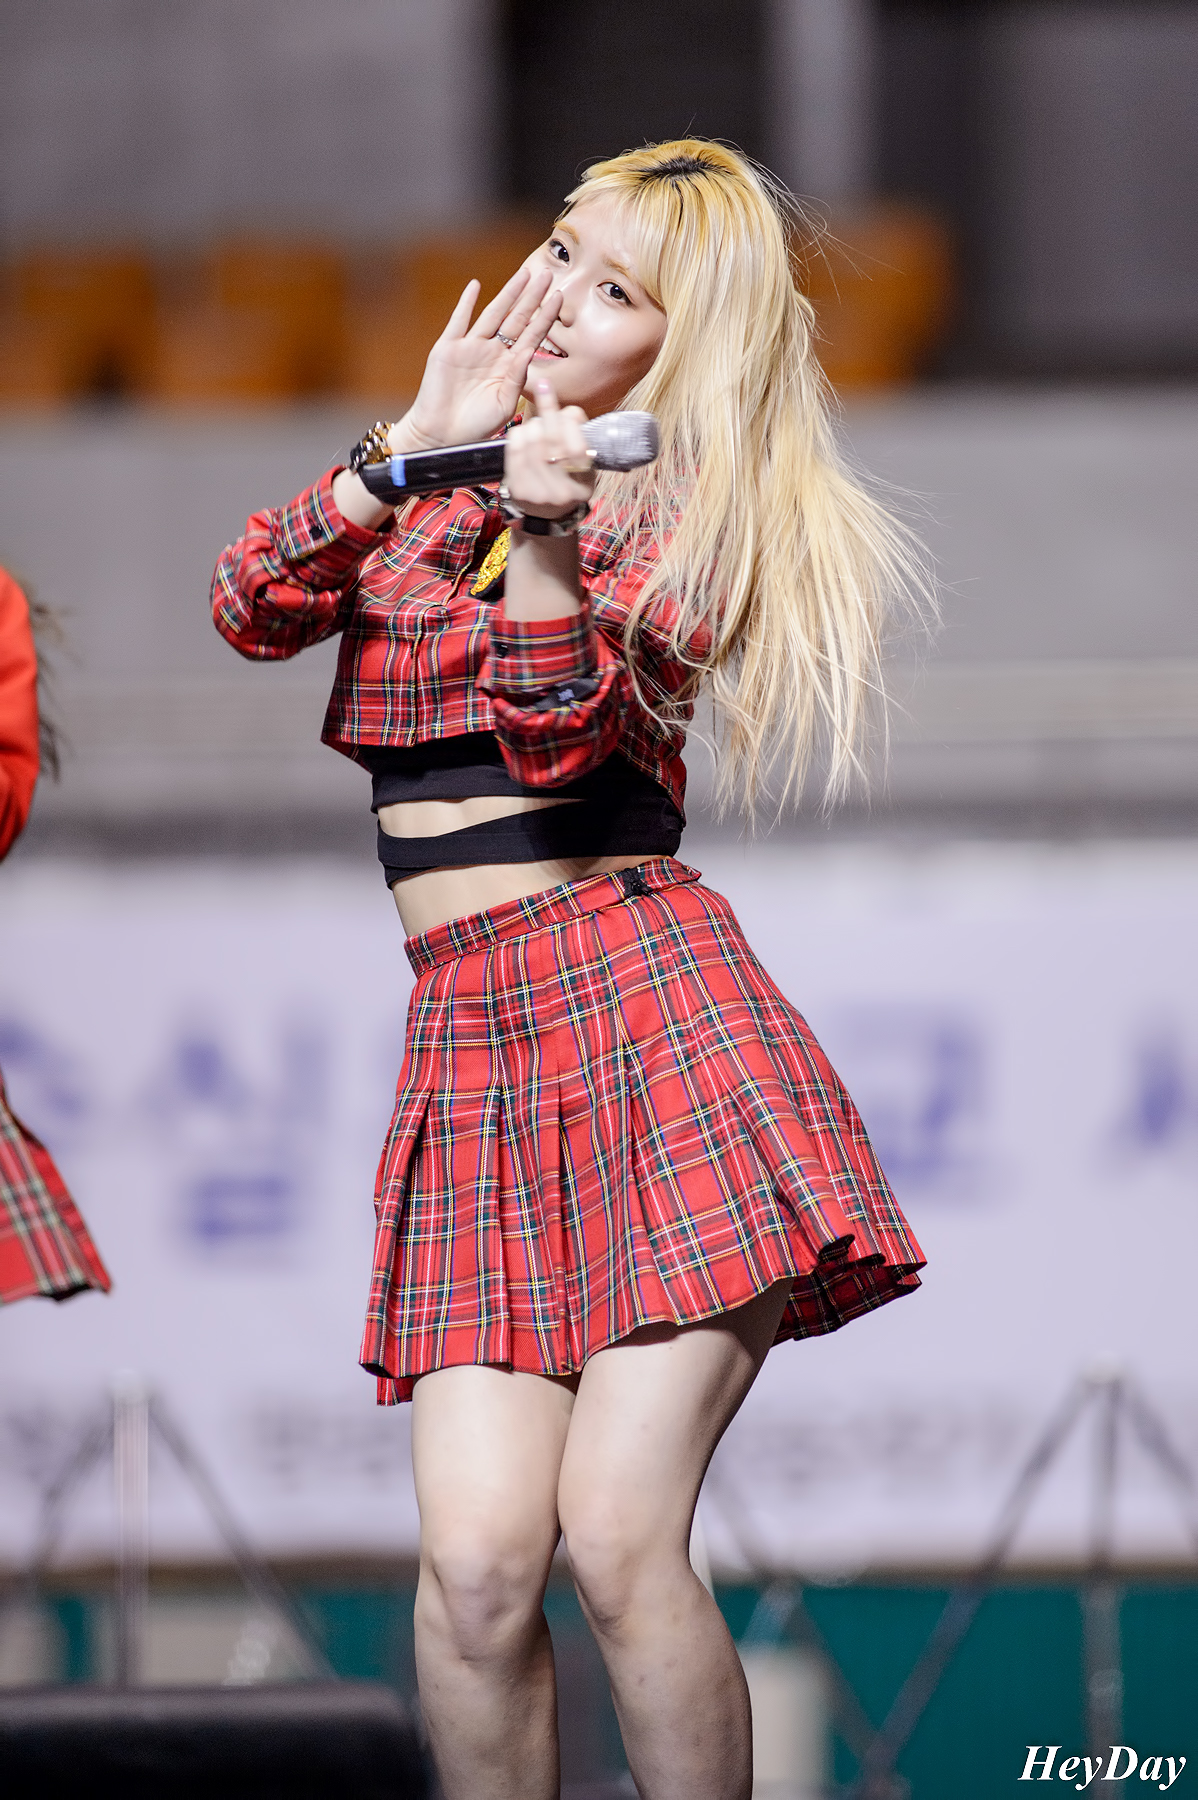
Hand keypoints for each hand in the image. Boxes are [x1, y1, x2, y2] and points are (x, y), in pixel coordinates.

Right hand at [395, 269, 561, 453]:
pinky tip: (475, 286)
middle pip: (516, 318)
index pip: (532, 335)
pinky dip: (466, 303)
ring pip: (493, 314)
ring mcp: (470, 348)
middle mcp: (492, 353)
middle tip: (548, 274)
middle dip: (532, 297)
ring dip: (508, 294)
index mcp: (509, 367)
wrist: (442, 436)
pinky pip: (458, 321)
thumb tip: (528, 351)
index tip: (560, 297)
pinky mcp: (448, 348)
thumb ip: (518, 378)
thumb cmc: (476, 426)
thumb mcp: (504, 404)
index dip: (546, 316)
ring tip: (523, 274)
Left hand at [502, 379, 596, 520]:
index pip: (575, 445)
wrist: (547, 518)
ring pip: (531, 438)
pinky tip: (523, 434)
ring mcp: (537, 491)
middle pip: (551, 438)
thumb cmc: (569, 483)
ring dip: (533, 423)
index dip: (567, 417)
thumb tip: (568, 411)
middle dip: (548, 410)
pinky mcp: (517, 489)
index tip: (560, 399)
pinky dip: (518, 434)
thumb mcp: (586, 468)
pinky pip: (514, 448)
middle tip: (545, 392)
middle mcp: (561, 490)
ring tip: (538, 426)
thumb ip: (581, 440)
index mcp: (584, 483)